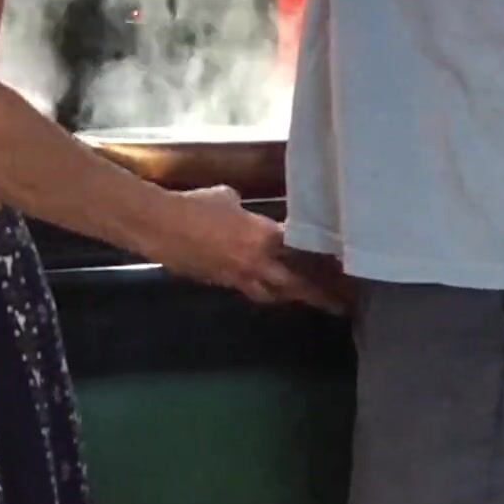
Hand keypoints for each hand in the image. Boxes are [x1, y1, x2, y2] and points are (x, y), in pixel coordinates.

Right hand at [148, 186, 347, 313]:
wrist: (160, 226)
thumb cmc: (196, 205)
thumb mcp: (227, 198)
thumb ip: (244, 209)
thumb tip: (243, 211)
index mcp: (263, 236)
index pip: (302, 250)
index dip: (323, 259)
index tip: (343, 266)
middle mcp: (256, 263)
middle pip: (296, 285)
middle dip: (320, 296)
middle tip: (341, 305)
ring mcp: (237, 277)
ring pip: (271, 294)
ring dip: (289, 297)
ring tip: (302, 298)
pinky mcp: (219, 284)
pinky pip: (247, 290)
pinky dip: (259, 290)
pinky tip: (261, 285)